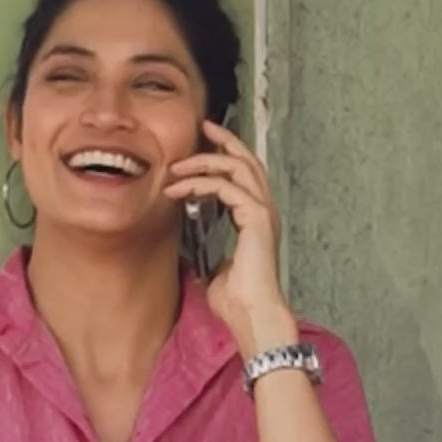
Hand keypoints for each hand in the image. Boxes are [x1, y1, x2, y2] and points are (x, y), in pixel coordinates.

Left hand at [167, 120, 296, 355]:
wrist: (252, 314)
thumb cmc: (237, 299)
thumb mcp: (213, 269)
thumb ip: (207, 251)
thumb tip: (188, 248)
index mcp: (256, 219)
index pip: (245, 174)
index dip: (227, 153)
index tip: (204, 141)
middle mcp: (264, 210)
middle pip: (248, 160)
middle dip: (224, 139)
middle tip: (201, 126)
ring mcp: (263, 213)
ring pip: (238, 167)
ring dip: (205, 161)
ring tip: (177, 166)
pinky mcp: (256, 219)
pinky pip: (228, 187)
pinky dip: (201, 183)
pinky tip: (180, 189)